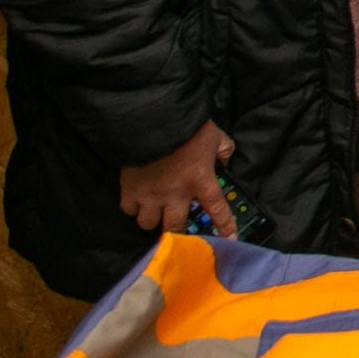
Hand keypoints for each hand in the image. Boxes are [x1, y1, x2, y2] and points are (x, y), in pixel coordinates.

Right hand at [120, 121, 231, 235]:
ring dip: (152, 221)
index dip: (224, 227)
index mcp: (201, 181)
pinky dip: (132, 209)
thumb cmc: (188, 126)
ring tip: (154, 214)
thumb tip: (225, 159)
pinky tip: (136, 203)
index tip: (229, 240)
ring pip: (148, 224)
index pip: (217, 210)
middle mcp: (176, 193)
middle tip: (176, 228)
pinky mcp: (130, 189)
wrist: (154, 117)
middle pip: (175, 227)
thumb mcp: (215, 136)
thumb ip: (224, 150)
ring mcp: (151, 194)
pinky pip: (128, 210)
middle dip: (177, 232)